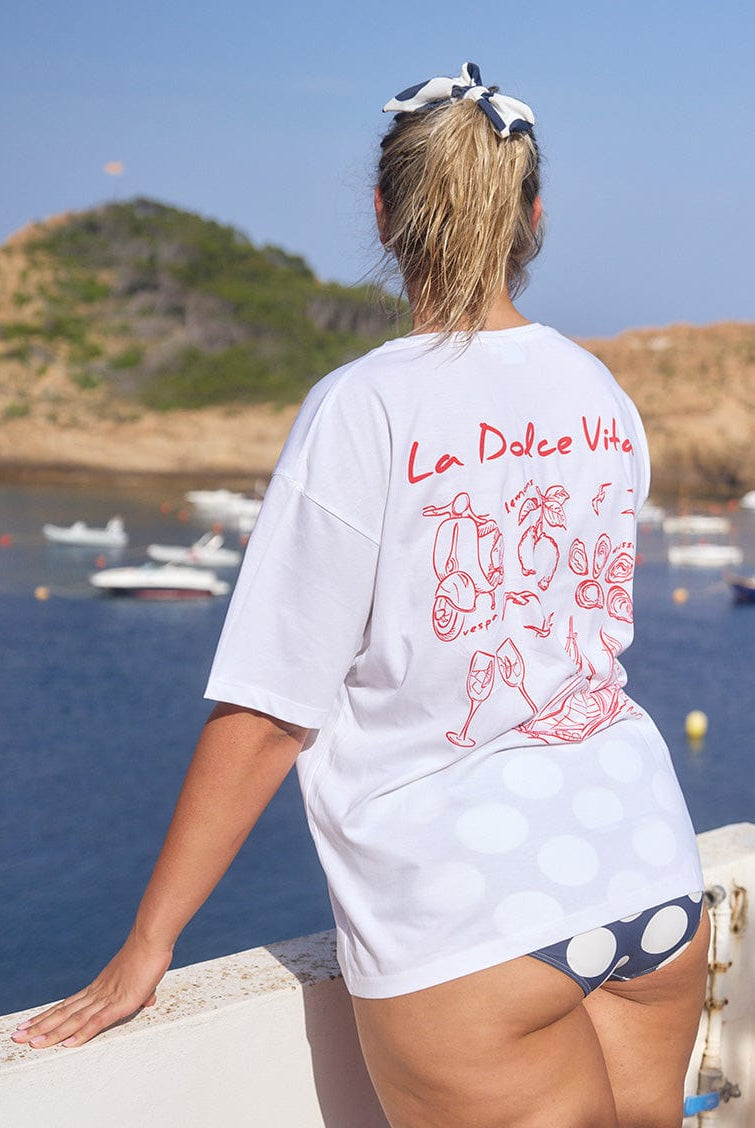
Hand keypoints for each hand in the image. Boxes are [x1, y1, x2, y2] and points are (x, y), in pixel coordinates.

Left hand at [10, 930, 172, 1048]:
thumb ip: (142, 992)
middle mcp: (97, 993)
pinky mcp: (120, 1003)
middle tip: (16, 1037)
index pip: (67, 1005)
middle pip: (63, 1013)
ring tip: (32, 1044)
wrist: (151, 940)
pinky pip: (97, 1022)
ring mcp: (106, 998)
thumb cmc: (148, 956)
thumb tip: (148, 999)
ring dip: (51, 1033)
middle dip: (39, 1027)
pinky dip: (81, 1034)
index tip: (29, 1025)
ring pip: (73, 1020)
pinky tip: (67, 1044)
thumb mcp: (142, 979)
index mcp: (98, 988)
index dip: (47, 1016)